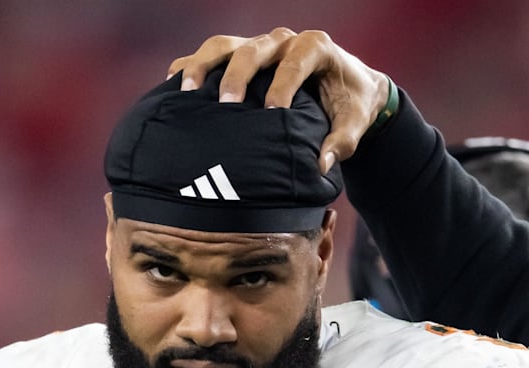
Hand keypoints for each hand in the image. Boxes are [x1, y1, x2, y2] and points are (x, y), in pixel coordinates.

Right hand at [168, 28, 390, 173]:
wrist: (346, 88)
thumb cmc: (350, 104)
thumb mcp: (355, 123)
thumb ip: (342, 142)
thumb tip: (321, 164)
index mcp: (314, 48)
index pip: (294, 63)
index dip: (282, 86)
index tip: (272, 113)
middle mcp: (283, 41)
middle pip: (253, 49)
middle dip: (237, 75)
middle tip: (227, 104)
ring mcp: (258, 46)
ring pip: (223, 45)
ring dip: (203, 65)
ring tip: (187, 91)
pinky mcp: (239, 56)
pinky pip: (210, 56)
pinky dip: (190, 67)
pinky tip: (174, 89)